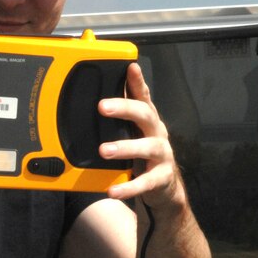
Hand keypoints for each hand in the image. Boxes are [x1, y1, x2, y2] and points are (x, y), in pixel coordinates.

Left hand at [97, 63, 186, 212]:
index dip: (138, 81)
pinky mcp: (161, 178)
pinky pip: (145, 182)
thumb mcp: (132, 132)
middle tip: (102, 106)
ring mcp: (162, 155)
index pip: (143, 96)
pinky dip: (129, 187)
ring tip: (104, 150)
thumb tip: (93, 99)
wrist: (165, 187)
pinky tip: (113, 191)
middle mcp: (157, 133)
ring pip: (147, 147)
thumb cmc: (142, 154)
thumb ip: (118, 118)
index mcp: (148, 120)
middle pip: (145, 115)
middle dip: (125, 108)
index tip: (130, 67)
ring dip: (125, 147)